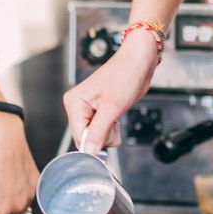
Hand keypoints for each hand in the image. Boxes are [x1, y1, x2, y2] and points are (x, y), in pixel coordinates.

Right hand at [63, 33, 159, 154]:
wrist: (138, 62)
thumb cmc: (125, 75)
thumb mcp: (112, 106)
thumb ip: (99, 131)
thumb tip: (89, 151)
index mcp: (74, 102)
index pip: (78, 135)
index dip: (94, 142)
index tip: (109, 136)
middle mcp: (77, 106)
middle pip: (86, 138)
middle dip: (103, 136)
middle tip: (114, 120)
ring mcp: (87, 109)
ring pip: (95, 137)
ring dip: (109, 133)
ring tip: (116, 116)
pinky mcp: (98, 112)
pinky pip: (101, 131)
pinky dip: (111, 129)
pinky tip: (116, 116)